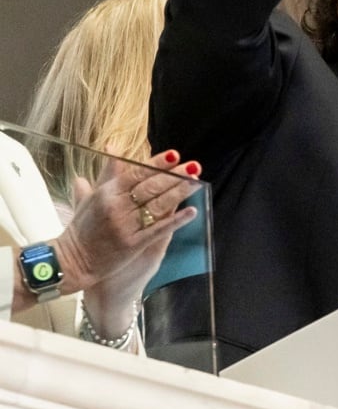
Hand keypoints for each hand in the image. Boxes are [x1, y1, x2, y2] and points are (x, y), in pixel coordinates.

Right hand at [53, 149, 199, 300]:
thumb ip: (106, 174)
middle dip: (175, 176)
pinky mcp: (132, 244)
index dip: (158, 164)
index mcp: (106, 193)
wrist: (71, 261)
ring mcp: (124, 226)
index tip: (176, 154)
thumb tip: (112, 147)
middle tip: (194, 166)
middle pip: (151, 187)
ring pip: (158, 205)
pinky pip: (158, 230)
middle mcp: (116, 207)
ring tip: (196, 182)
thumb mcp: (91, 197)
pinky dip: (176, 220)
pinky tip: (192, 212)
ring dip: (179, 192)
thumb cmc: (81, 229)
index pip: (137, 173)